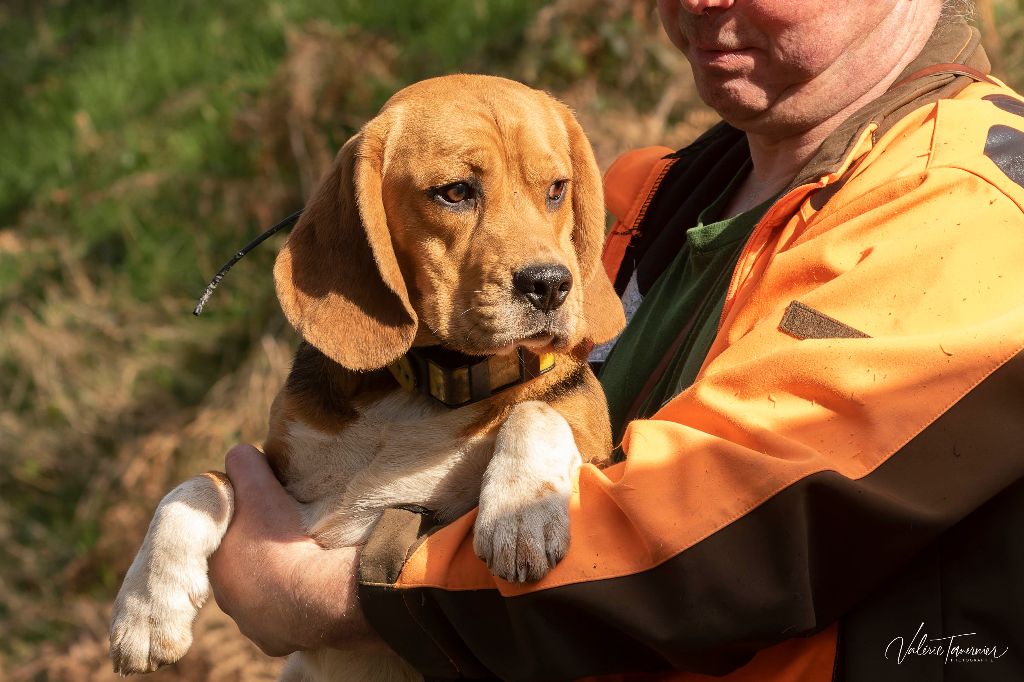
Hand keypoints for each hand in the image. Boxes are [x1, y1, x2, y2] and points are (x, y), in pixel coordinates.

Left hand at [208, 444, 384, 656]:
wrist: (314, 595)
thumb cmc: (281, 539)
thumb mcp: (260, 486)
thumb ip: (244, 463)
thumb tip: (240, 453)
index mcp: (214, 563)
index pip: (224, 535)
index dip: (244, 520)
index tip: (266, 512)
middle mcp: (225, 599)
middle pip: (241, 567)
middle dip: (259, 553)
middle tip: (287, 537)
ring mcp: (250, 623)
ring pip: (261, 595)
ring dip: (278, 580)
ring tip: (303, 564)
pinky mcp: (275, 641)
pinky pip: (284, 619)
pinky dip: (295, 605)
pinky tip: (310, 590)